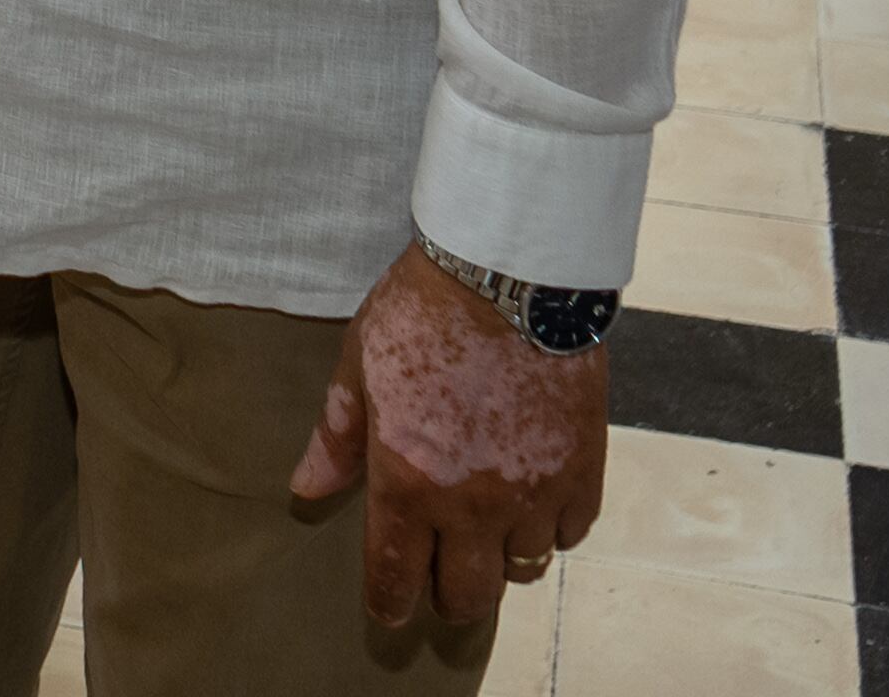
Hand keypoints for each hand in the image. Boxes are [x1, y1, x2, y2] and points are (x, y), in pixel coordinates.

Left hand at [286, 248, 607, 630]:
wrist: (509, 275)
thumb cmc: (422, 313)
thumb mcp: (358, 369)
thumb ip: (336, 440)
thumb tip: (306, 492)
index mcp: (408, 480)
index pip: (396, 575)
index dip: (390, 604)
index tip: (388, 613)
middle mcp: (472, 503)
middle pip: (466, 594)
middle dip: (447, 596)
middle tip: (438, 576)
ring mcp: (533, 492)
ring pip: (522, 570)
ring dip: (501, 561)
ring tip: (486, 534)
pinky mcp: (582, 473)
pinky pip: (569, 535)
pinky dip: (550, 530)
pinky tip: (532, 502)